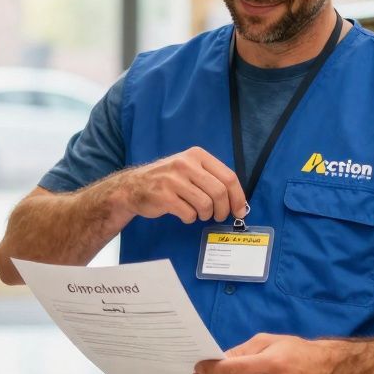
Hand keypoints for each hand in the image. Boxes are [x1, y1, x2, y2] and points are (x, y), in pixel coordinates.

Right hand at [116, 147, 246, 224]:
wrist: (133, 186)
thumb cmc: (167, 180)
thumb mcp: (189, 168)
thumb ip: (212, 179)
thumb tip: (238, 203)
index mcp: (197, 155)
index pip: (228, 176)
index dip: (238, 197)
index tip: (240, 210)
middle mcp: (186, 164)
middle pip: (219, 192)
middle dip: (223, 210)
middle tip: (219, 216)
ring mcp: (173, 179)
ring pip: (205, 204)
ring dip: (205, 215)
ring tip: (199, 214)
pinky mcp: (164, 196)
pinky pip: (189, 213)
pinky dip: (190, 218)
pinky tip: (184, 214)